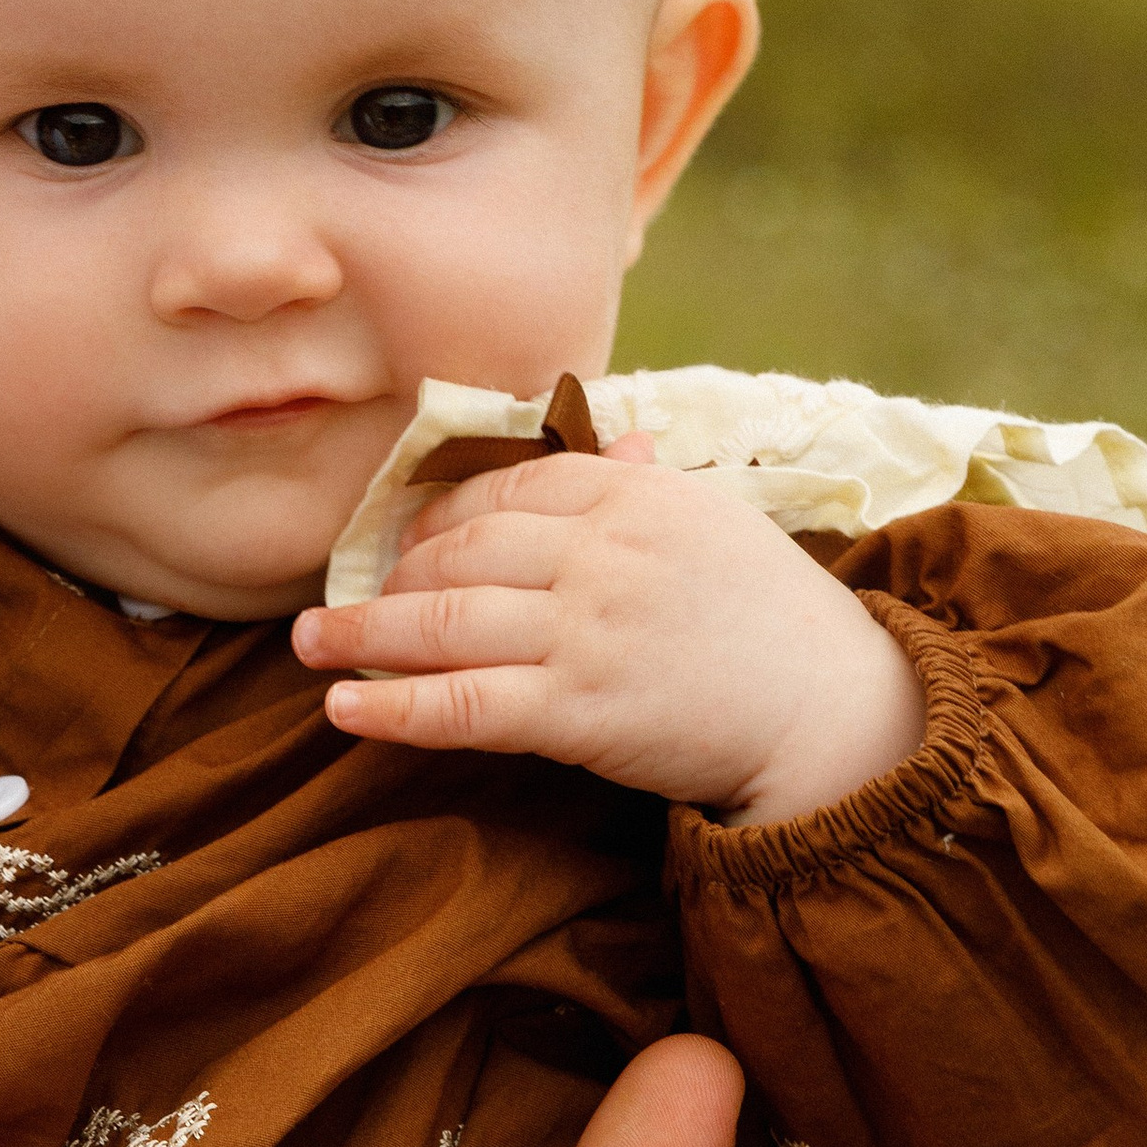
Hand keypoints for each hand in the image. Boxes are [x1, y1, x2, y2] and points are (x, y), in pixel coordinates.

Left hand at [291, 440, 926, 825]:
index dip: (439, 520)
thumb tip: (614, 434)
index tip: (404, 545)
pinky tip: (344, 708)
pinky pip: (464, 704)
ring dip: (364, 633)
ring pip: (446, 621)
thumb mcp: (714, 522)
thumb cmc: (772, 619)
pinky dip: (394, 705)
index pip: (504, 492)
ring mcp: (588, 629)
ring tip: (311, 644)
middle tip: (349, 604)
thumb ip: (646, 481)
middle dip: (393, 576)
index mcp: (632, 495)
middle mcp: (602, 551)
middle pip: (460, 551)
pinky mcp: (582, 709)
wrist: (836, 712)